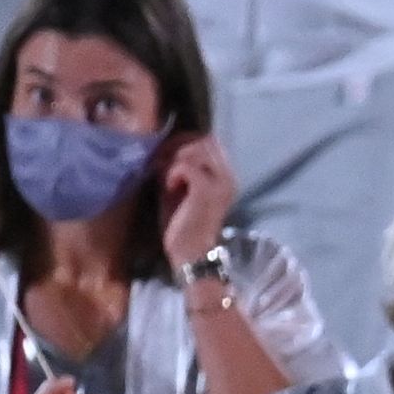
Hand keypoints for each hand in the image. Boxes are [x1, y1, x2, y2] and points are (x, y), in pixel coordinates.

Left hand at [156, 130, 236, 268]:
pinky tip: (169, 187)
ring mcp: (221, 184)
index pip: (209, 141)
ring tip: (167, 177)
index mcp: (226, 176)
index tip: (167, 156)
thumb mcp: (182, 188)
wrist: (191, 253)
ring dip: (175, 159)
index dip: (185, 142)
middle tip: (164, 165)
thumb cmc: (183, 223)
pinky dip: (172, 172)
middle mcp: (229, 177)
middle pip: (204, 140)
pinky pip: (186, 166)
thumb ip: (181, 167)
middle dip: (179, 148)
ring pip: (196, 149)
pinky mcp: (207, 191)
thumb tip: (168, 146)